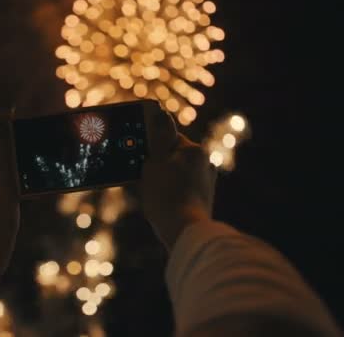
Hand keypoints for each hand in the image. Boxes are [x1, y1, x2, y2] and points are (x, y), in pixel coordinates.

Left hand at [0, 111, 18, 269]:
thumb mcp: (6, 187)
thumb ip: (4, 153)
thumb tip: (2, 120)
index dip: (2, 124)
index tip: (19, 113)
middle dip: (6, 146)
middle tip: (28, 141)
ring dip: (6, 161)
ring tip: (23, 169)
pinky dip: (1, 172)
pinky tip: (15, 179)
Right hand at [141, 106, 216, 251]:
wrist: (185, 232)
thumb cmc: (167, 195)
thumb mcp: (156, 162)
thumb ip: (159, 136)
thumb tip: (160, 111)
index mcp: (194, 150)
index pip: (169, 137)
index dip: (150, 144)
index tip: (137, 151)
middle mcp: (205, 164)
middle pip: (173, 155)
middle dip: (156, 162)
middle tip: (139, 172)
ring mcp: (206, 183)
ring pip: (177, 173)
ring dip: (163, 178)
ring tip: (148, 191)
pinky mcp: (203, 200)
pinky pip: (182, 189)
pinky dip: (170, 192)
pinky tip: (159, 202)